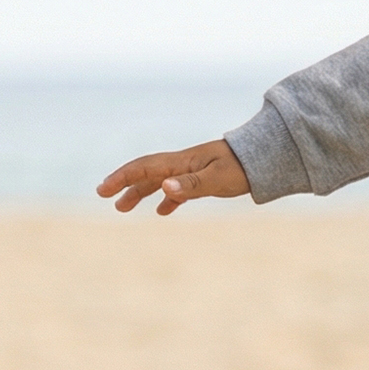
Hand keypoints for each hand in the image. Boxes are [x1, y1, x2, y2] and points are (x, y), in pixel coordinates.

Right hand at [97, 138, 249, 214]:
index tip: (103, 190)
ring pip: (159, 181)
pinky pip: (178, 188)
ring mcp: (192, 171)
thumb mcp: (217, 179)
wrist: (265, 158)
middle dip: (124, 184)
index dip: (121, 177)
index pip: (144, 168)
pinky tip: (163, 211)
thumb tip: (163, 188)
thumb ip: (191, 185)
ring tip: (123, 208)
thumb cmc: (242, 169)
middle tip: (105, 197)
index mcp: (181, 162)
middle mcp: (183, 164)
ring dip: (140, 192)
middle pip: (146, 173)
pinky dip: (167, 199)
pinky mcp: (204, 178)